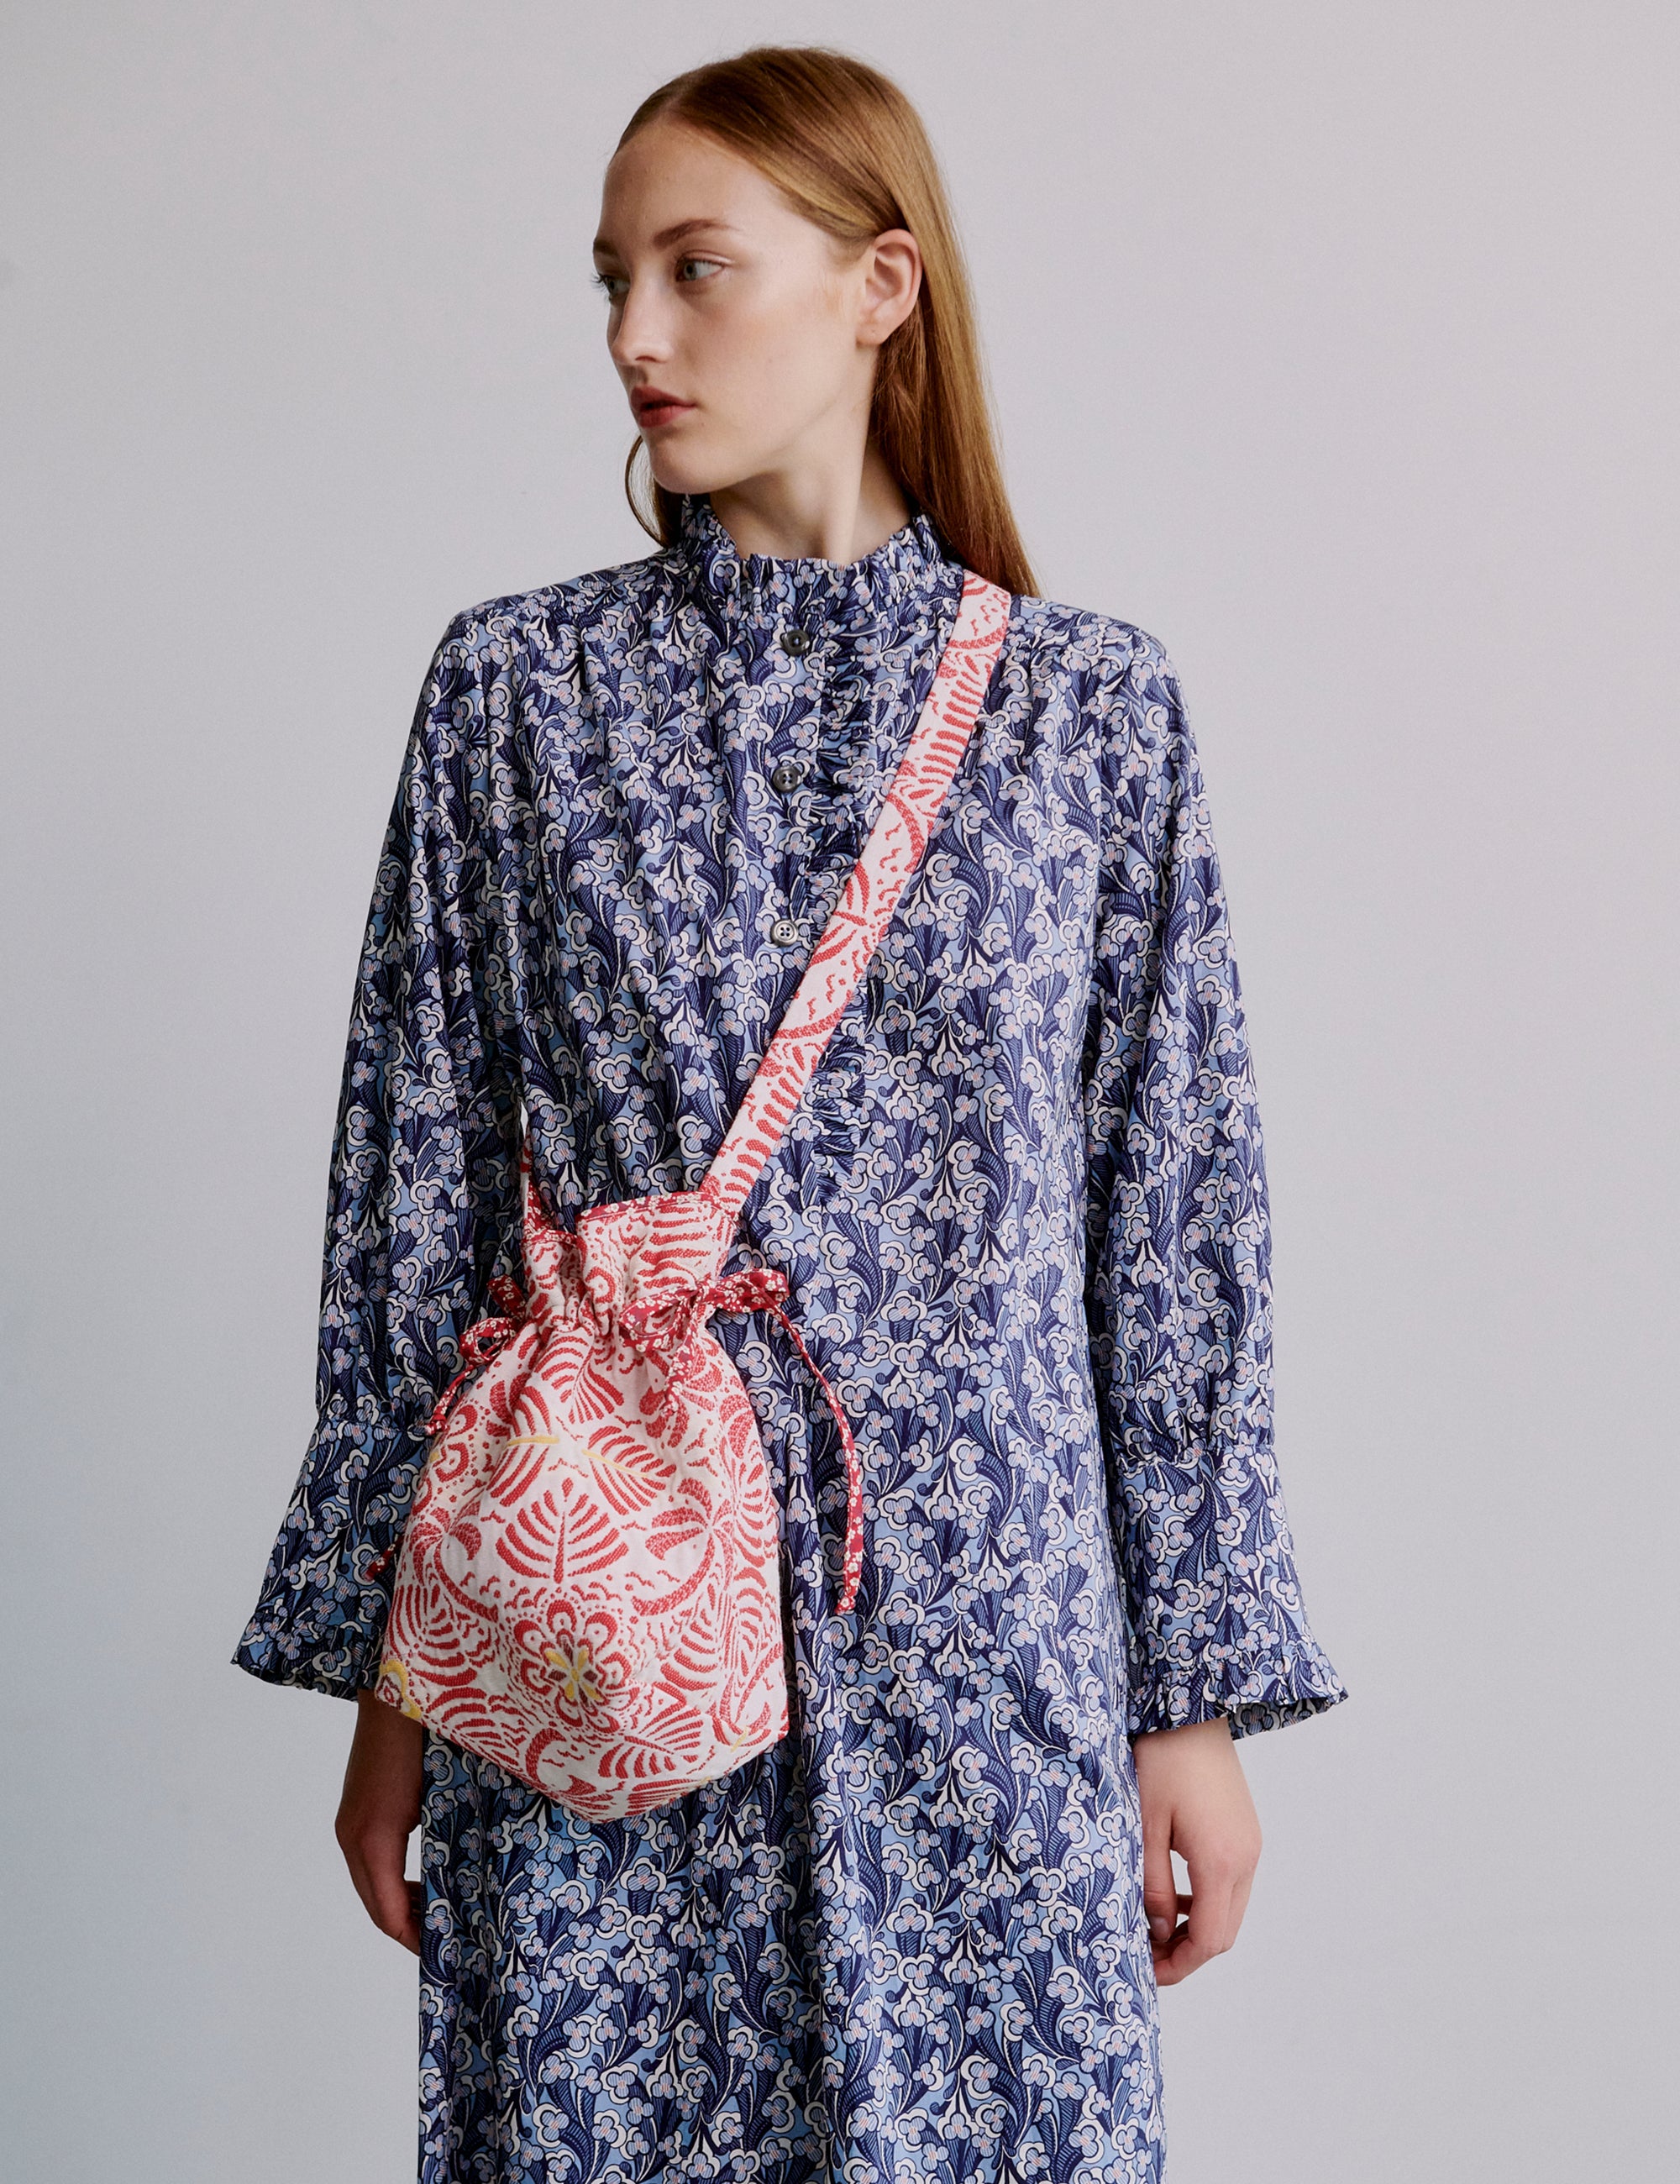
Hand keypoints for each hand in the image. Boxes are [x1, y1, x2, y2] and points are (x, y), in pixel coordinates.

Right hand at [335, 1689, 424, 1953]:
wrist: (396, 1685)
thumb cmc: (422, 1736)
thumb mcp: (440, 1796)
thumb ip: (448, 1841)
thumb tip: (471, 1880)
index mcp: (373, 1839)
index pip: (388, 1914)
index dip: (416, 1941)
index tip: (446, 1958)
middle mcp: (353, 1836)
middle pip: (376, 1906)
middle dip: (409, 1929)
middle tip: (448, 1945)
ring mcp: (351, 1822)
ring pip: (371, 1884)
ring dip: (401, 1905)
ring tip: (441, 1916)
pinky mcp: (357, 1809)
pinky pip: (371, 1861)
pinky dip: (394, 1880)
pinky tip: (426, 1879)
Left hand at [1131, 1715, 1261, 1985]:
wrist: (1191, 1709)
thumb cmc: (1161, 1761)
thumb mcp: (1145, 1826)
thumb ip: (1153, 1886)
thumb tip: (1158, 1934)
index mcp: (1222, 1861)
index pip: (1210, 1940)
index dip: (1179, 1966)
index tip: (1147, 1973)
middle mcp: (1246, 1859)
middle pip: (1224, 1933)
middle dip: (1187, 1954)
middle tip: (1146, 1957)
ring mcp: (1251, 1845)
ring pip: (1230, 1911)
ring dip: (1197, 1929)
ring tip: (1154, 1929)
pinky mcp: (1246, 1833)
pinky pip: (1232, 1885)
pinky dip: (1206, 1902)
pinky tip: (1175, 1896)